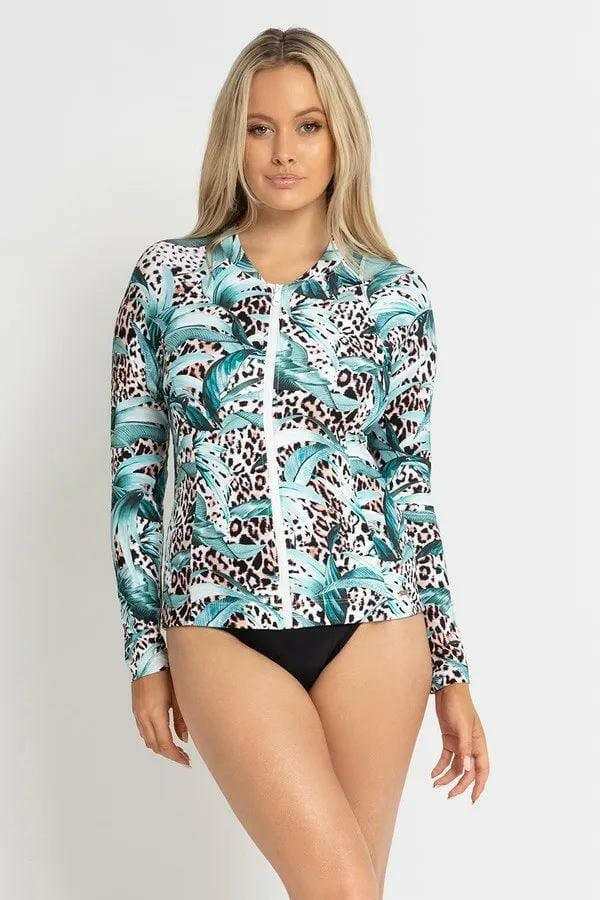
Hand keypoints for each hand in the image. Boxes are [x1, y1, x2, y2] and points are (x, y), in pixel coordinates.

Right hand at [131, 669, 191, 767]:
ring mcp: (138, 714)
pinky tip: (164, 735)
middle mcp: (143, 717)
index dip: (176, 756)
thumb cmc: (165, 674)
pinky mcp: (136, 709)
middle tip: (184, 757)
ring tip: (176, 748)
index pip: (165, 744)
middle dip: (169, 754)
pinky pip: (143, 731)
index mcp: (155, 715)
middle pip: (155, 746)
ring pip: (147, 740)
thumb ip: (181, 720)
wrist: (147, 659)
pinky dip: (153, 738)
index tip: (186, 762)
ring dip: (160, 747)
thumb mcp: (178, 696)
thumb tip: (184, 739)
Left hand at [430, 684, 488, 802]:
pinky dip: (440, 767)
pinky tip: (433, 774)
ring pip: (456, 766)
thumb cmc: (459, 705)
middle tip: (449, 796)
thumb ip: (465, 748)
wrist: (447, 690)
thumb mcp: (462, 727)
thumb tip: (467, 769)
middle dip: (460, 785)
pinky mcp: (449, 739)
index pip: (482, 770)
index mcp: (479, 744)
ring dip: (447, 777)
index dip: (479, 786)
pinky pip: (446, 758)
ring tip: (436, 785)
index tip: (472, 800)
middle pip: (468, 771)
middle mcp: (471, 746)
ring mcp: (460, 743)